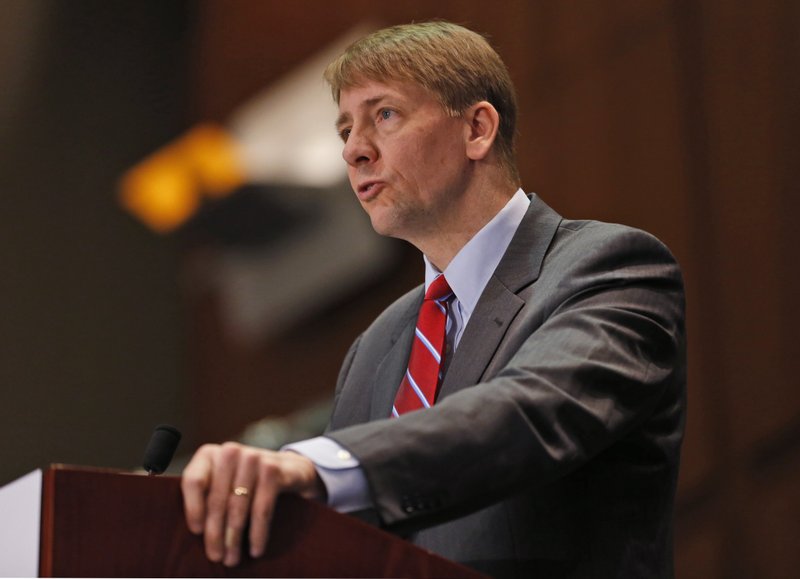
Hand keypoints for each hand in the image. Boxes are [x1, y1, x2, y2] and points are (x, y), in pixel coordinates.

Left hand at [181, 442, 323, 566]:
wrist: (289, 469)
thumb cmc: (247, 482)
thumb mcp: (223, 483)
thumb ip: (206, 497)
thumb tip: (197, 532)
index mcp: (210, 454)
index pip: (194, 481)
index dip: (193, 508)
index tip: (196, 532)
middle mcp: (230, 451)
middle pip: (217, 499)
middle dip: (215, 533)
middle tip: (216, 556)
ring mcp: (253, 458)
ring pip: (238, 507)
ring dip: (235, 538)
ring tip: (233, 558)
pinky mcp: (273, 470)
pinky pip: (261, 509)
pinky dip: (258, 533)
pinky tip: (255, 549)